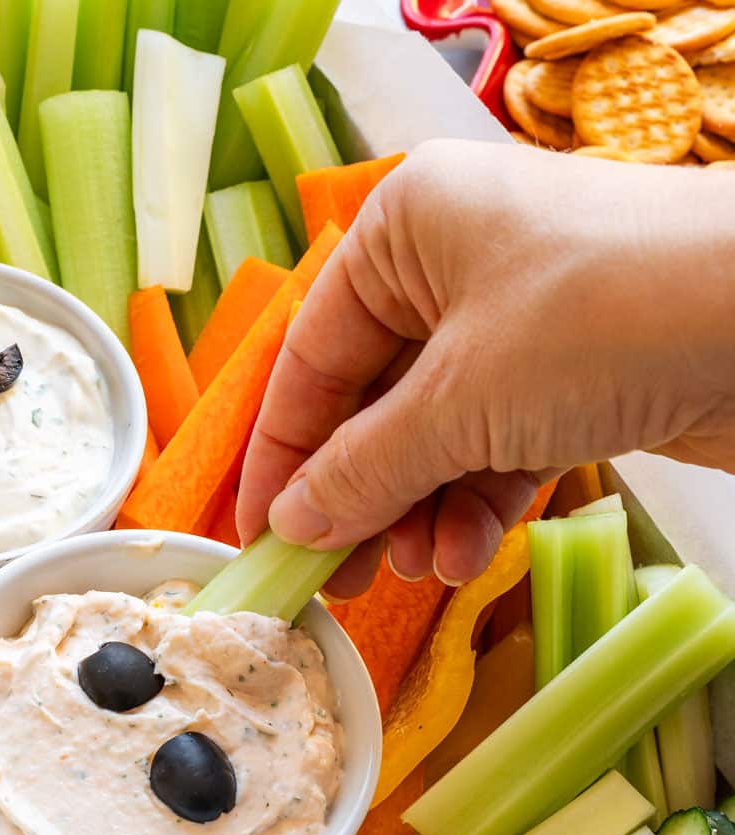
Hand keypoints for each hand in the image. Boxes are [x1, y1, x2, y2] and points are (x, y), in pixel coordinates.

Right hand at [238, 141, 734, 594]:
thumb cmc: (605, 317)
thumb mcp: (459, 400)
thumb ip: (364, 469)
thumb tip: (294, 525)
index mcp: (407, 229)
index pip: (311, 356)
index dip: (280, 454)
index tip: (256, 535)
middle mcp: (455, 265)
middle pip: (371, 403)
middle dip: (356, 495)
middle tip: (330, 577)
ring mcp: (519, 324)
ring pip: (433, 437)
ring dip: (418, 511)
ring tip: (415, 568)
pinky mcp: (573, 379)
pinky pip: (494, 450)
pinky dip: (475, 505)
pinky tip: (463, 553)